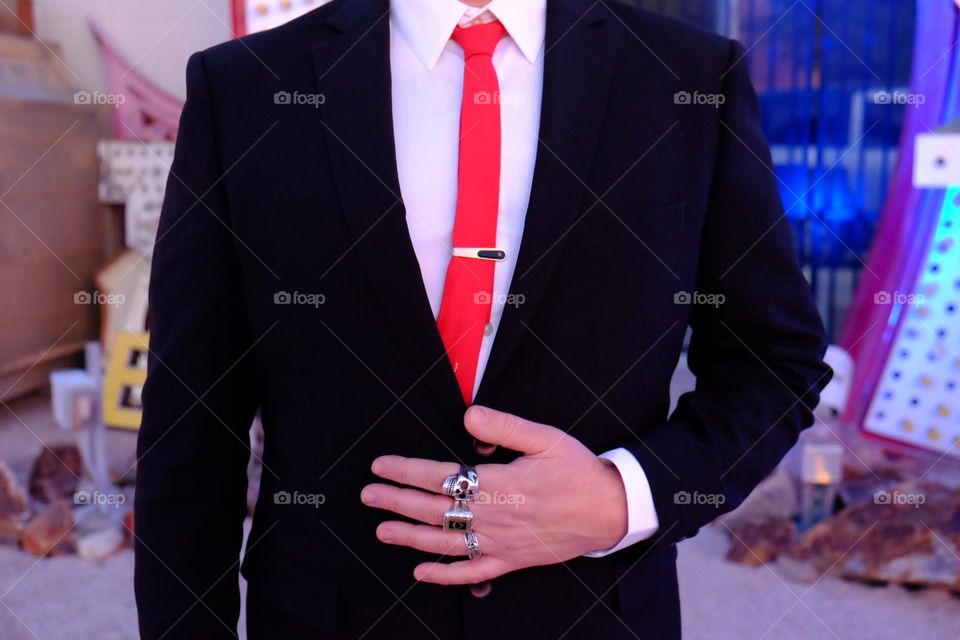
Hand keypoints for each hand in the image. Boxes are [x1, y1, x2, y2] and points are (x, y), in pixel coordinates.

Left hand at [360, 405, 627, 584]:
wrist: (611, 509)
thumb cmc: (578, 470)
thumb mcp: (545, 438)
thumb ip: (504, 426)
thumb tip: (467, 416)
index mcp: (497, 483)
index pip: (440, 476)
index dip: (406, 471)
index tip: (381, 466)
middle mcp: (493, 515)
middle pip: (434, 509)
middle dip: (396, 501)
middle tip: (367, 495)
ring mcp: (501, 542)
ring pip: (445, 542)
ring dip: (410, 537)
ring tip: (382, 530)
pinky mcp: (512, 561)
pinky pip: (473, 572)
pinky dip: (445, 575)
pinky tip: (422, 572)